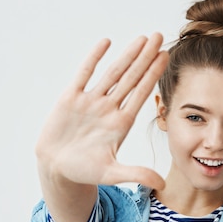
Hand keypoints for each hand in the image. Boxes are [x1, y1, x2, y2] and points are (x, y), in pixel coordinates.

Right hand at [36, 33, 168, 189]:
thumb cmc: (84, 171)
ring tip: (142, 38)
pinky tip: (106, 42)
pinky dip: (94, 59)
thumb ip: (136, 174)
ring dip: (127, 55)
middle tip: (161, 37)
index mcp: (121, 123)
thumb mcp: (112, 174)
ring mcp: (91, 102)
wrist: (56, 168)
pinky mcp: (71, 99)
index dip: (153, 75)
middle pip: (131, 78)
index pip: (141, 94)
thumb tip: (162, 185)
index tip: (166, 57)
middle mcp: (109, 108)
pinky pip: (84, 74)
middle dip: (146, 58)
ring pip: (112, 73)